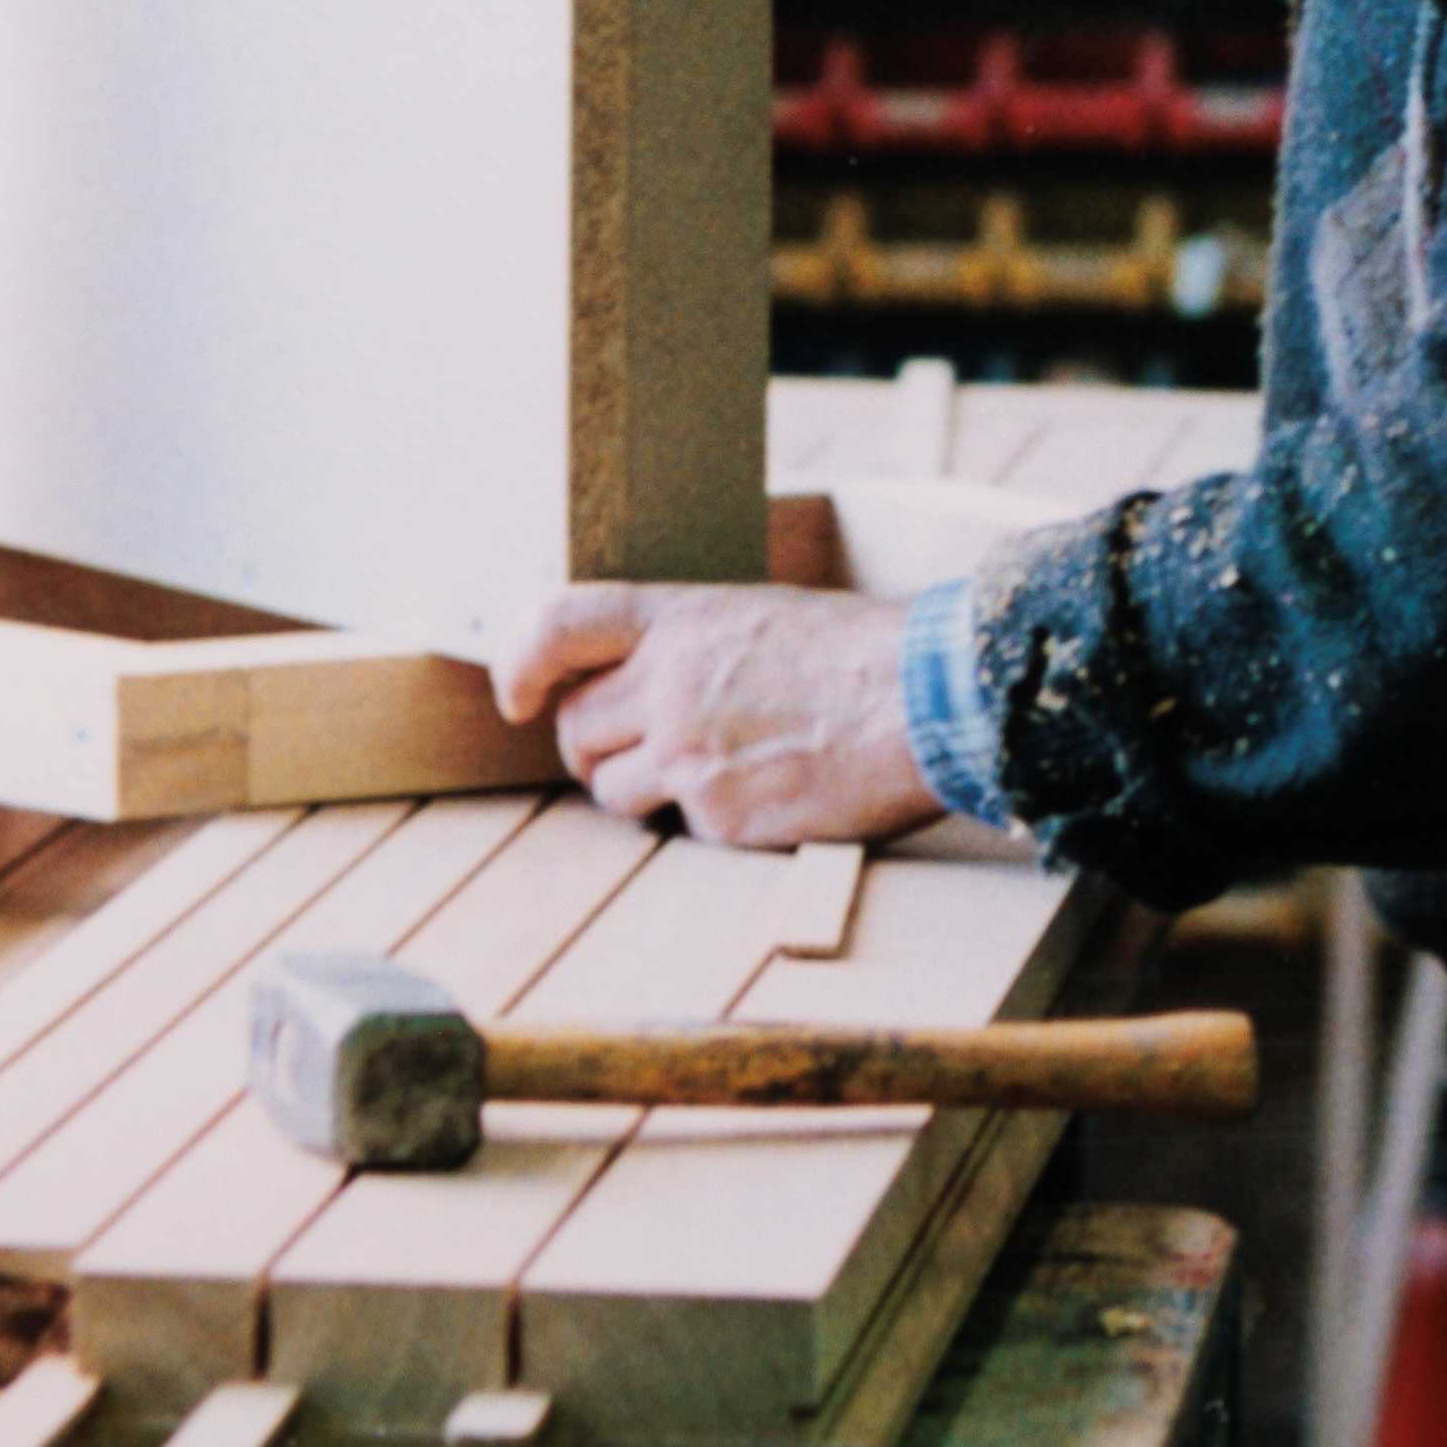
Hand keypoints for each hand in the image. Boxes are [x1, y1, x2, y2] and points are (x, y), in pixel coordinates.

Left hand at [491, 582, 940, 849]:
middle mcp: (670, 684)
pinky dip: (711, 822)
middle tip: (641, 751)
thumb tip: (646, 677)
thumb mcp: (760, 616)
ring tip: (712, 774)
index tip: (518, 695)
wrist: (928, 704)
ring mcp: (688, 755)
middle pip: (576, 728)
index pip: (555, 626)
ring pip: (612, 791)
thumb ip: (690, 645)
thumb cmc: (863, 653)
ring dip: (644, 792)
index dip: (518, 663)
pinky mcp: (719, 817)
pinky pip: (683, 830)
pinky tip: (766, 796)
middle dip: (595, 747)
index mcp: (680, 621)